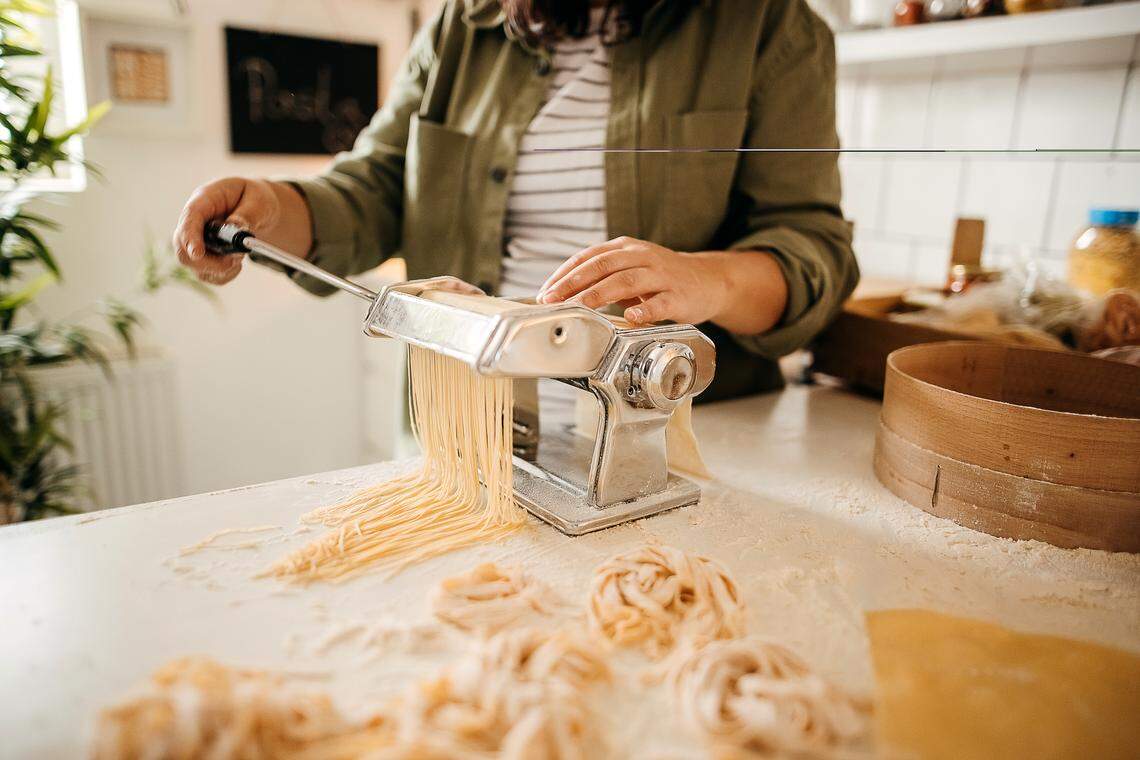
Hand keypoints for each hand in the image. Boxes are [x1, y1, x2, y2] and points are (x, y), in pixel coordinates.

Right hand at [172, 178, 309, 285]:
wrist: (259, 208)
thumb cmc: (257, 199)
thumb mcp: (259, 200)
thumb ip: (248, 214)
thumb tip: (235, 228)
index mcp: (205, 200)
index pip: (190, 218)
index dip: (190, 237)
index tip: (197, 253)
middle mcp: (195, 222)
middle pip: (183, 247)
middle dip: (207, 261)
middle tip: (235, 261)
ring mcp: (197, 240)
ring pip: (194, 265)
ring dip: (219, 269)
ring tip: (240, 257)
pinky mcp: (205, 257)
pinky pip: (207, 274)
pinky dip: (223, 275)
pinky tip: (236, 264)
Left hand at [537, 237, 729, 324]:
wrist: (707, 280)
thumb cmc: (660, 278)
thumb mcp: (629, 269)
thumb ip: (601, 278)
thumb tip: (561, 295)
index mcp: (625, 248)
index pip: (588, 257)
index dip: (564, 274)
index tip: (545, 293)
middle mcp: (641, 257)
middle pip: (602, 265)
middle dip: (573, 283)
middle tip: (552, 300)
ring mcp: (661, 275)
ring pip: (626, 281)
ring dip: (599, 294)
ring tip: (580, 306)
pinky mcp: (678, 295)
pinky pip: (660, 302)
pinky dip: (645, 309)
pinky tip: (632, 317)